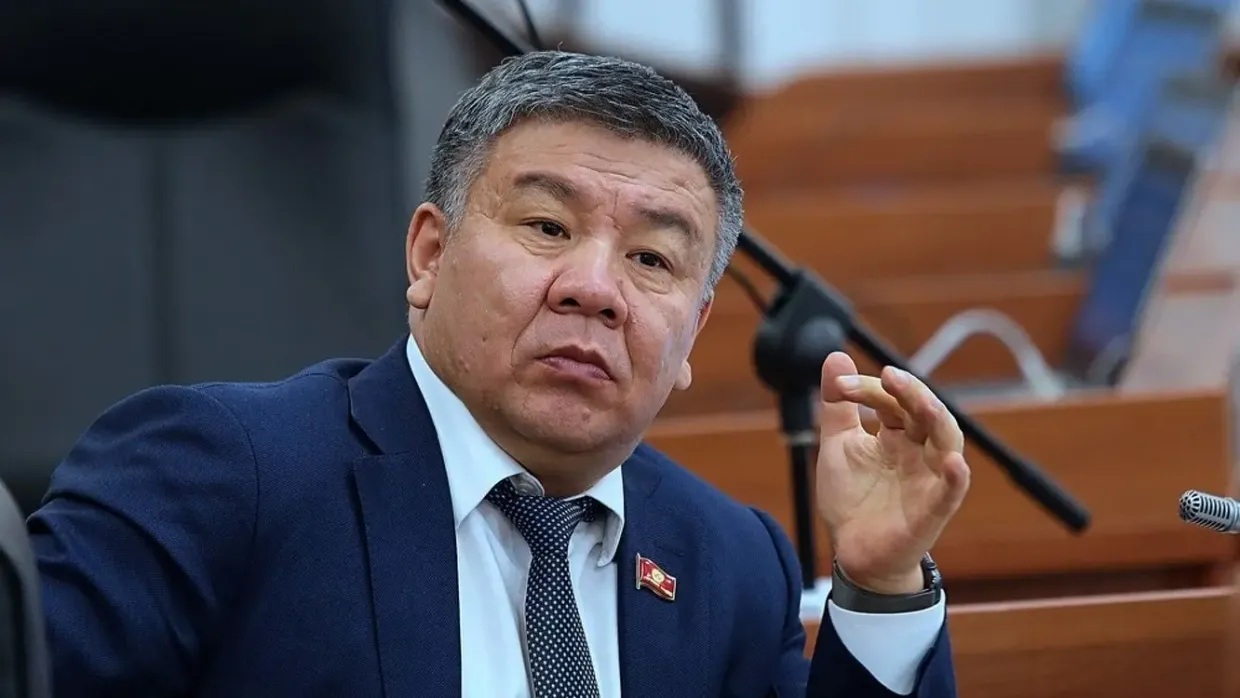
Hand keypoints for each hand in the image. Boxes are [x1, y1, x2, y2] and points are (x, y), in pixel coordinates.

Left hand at [815, 351, 969, 594]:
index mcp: (899, 435)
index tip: (839, 386)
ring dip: (936, 417)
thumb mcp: (838, 446)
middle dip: (910, 391)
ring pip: (947, 442)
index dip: (868, 389)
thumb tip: (836, 356)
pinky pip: (951, 492)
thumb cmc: (853, 500)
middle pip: (927, 412)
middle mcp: (920, 452)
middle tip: (888, 376)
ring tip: (918, 400)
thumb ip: (838, 406)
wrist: (853, 554)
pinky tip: (952, 463)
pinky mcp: (933, 511)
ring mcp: (929, 479)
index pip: (892, 400)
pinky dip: (955, 477)